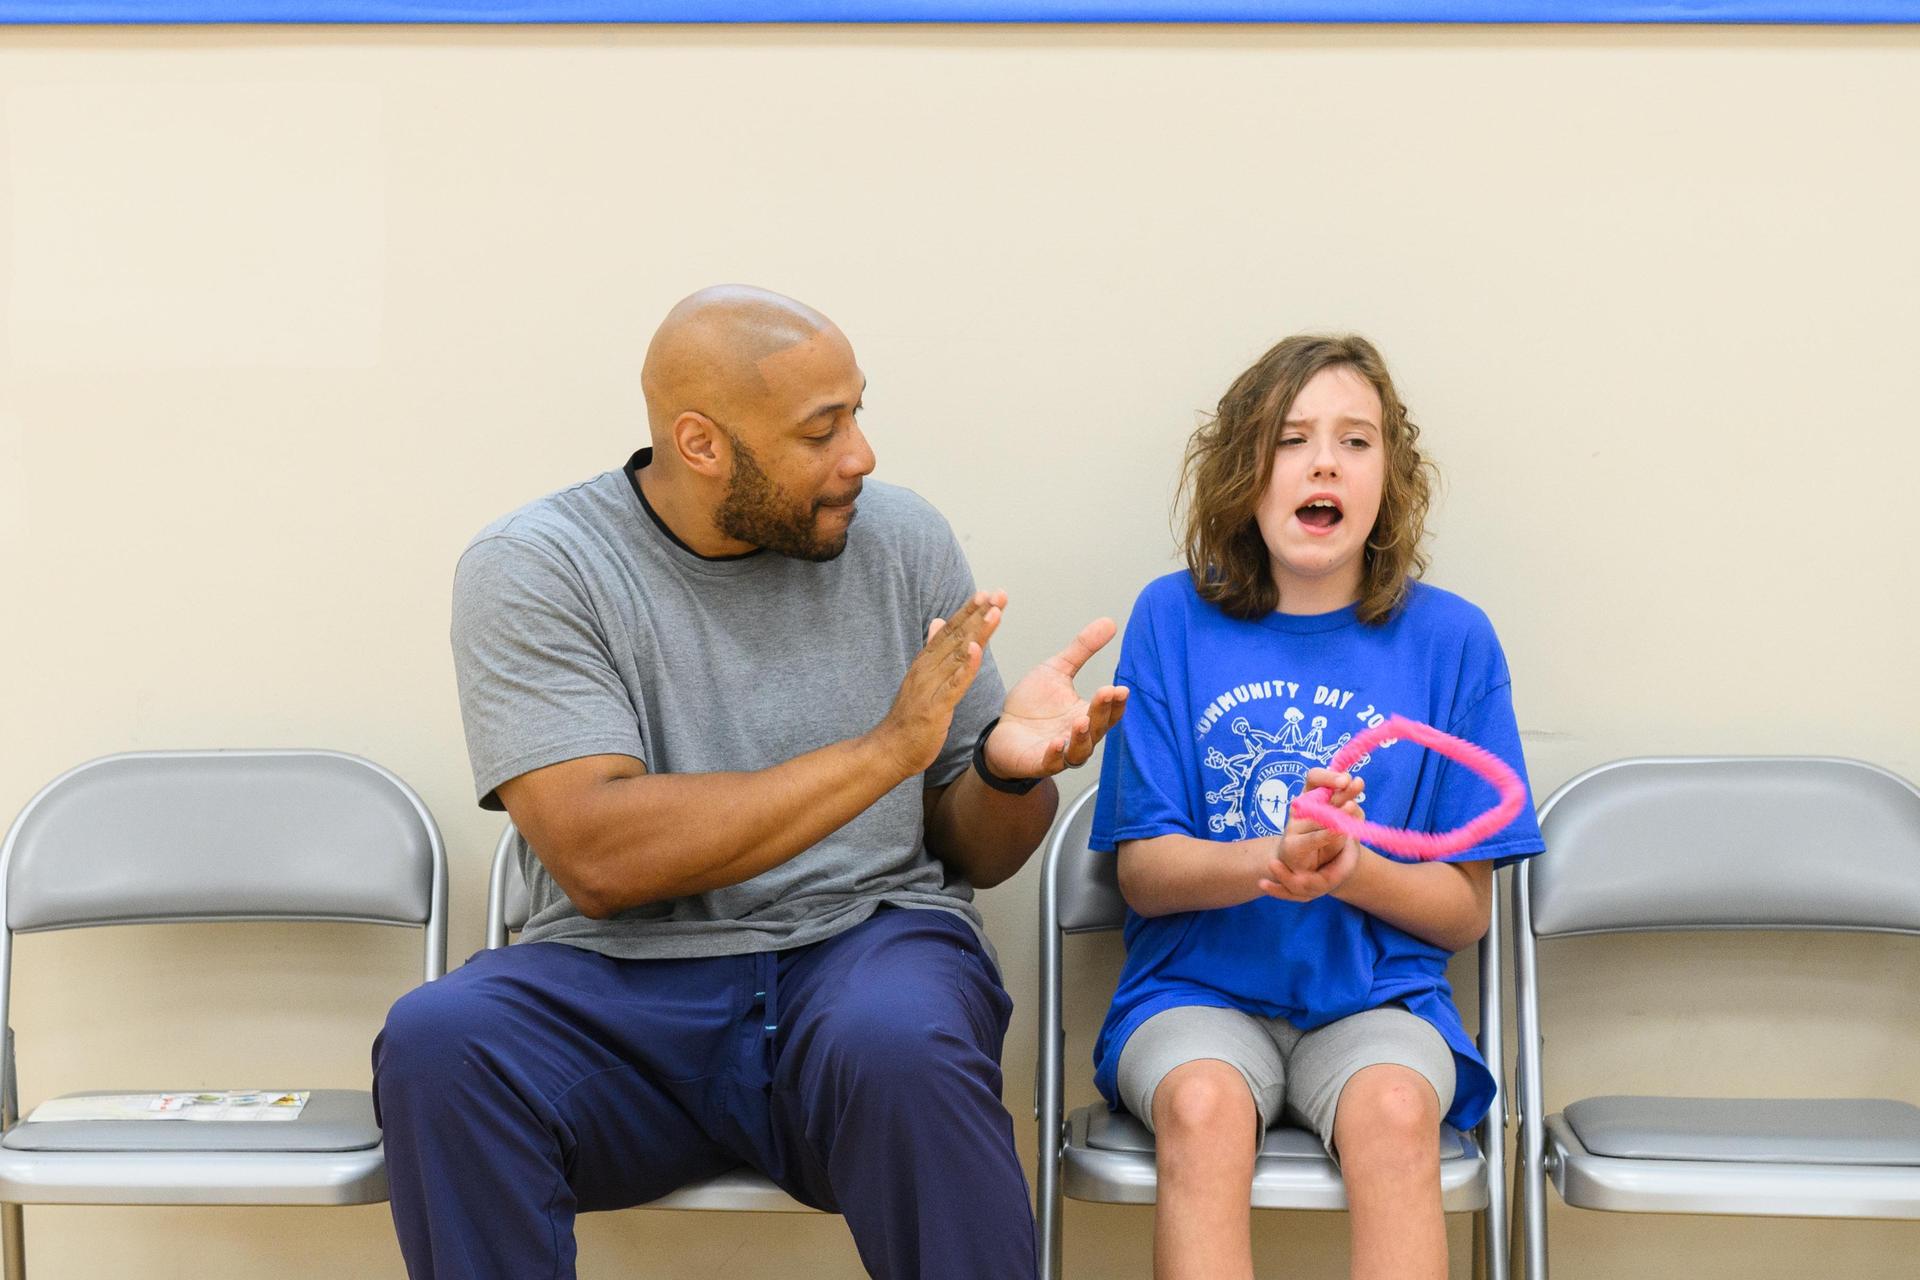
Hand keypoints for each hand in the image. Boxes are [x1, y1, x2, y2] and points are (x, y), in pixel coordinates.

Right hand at [873, 591, 1004, 776]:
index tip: (988, 593)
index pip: (951, 631)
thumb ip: (933, 650)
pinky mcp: (935, 707)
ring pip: (958, 654)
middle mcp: (928, 669)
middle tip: (998, 593)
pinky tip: (976, 651)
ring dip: (977, 632)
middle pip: (957, 636)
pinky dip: (965, 666)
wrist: (889, 749)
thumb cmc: (909, 717)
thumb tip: (938, 621)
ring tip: (994, 612)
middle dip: (980, 614)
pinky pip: (953, 684)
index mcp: (927, 662)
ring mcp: (930, 687)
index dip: (969, 611)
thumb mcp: (922, 678)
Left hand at [984, 616, 1128, 779]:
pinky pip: (1052, 763)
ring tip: (1081, 721)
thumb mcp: (1057, 670)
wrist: (1002, 729)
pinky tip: (1056, 743)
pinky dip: (1055, 755)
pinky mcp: (1039, 762)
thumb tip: (1110, 622)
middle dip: (1103, 712)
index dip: (1116, 702)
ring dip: (1082, 737)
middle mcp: (1078, 736)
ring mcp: (1060, 752)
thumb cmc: (1032, 704)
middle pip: (1098, 728)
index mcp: (1086, 715)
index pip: (1109, 711)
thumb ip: (1083, 649)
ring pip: (1079, 750)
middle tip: (1106, 693)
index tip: (1121, 687)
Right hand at [1260, 769, 1364, 901]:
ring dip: (1337, 812)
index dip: (1329, 775)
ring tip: (1351, 806)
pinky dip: (1327, 834)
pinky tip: (1340, 829)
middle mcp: (1300, 808)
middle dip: (1341, 791)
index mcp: (1311, 796)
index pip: (1315, 777)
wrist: (1310, 870)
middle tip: (1357, 785)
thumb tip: (1354, 801)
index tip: (1347, 779)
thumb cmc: (1328, 839)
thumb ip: (1348, 808)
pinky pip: (1312, 838)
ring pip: (1318, 817)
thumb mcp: (1342, 820)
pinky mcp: (1292, 845)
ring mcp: (1293, 826)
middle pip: (1320, 795)